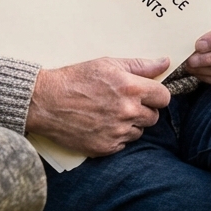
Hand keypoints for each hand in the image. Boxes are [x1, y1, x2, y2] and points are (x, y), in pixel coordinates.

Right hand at [25, 56, 170, 155]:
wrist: (45, 102)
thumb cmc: (75, 79)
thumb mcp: (108, 64)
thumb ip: (140, 65)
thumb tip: (165, 63)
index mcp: (130, 88)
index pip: (163, 97)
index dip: (157, 95)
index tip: (147, 93)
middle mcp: (126, 112)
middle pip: (154, 116)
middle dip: (143, 109)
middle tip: (125, 102)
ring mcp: (117, 132)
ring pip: (139, 131)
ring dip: (130, 124)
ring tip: (110, 113)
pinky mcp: (106, 147)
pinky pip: (124, 144)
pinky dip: (116, 136)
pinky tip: (102, 125)